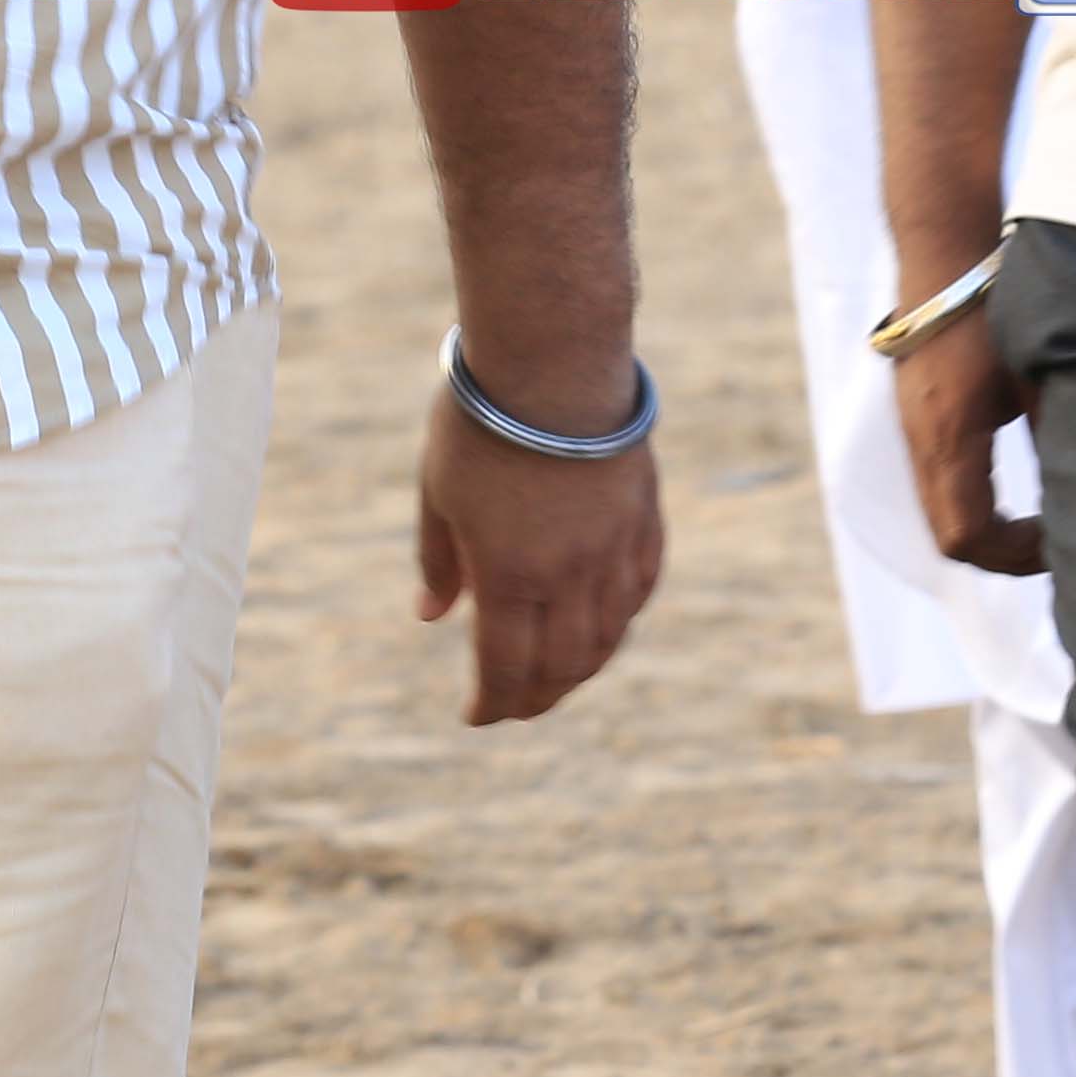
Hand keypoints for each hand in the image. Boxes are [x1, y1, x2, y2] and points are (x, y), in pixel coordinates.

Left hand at [412, 371, 662, 724]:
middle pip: (561, 667)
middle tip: (514, 707)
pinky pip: (637, 590)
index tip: (476, 716)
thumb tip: (432, 616)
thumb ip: (440, 561)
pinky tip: (602, 624)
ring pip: (607, 637)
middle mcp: (570, 576)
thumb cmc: (483, 422)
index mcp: (511, 575)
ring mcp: (614, 550)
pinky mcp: (643, 520)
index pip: (505, 669)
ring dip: (579, 669)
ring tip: (555, 677)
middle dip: (535, 699)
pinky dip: (618, 620)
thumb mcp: (438, 492)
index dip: (491, 704)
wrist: (556, 360)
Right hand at [889, 309, 1038, 573]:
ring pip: (940, 515)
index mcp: (952, 436)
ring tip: (1034, 525)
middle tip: (1050, 545)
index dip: (1014, 556)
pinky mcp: (914, 421)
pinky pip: (935, 489)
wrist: (943, 263)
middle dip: (1001, 554)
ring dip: (985, 531)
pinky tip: (1007, 493)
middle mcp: (922, 442)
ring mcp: (912, 433)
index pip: (969, 534)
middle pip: (949, 537)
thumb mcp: (1038, 375)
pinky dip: (971, 506)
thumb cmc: (993, 313)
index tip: (1056, 542)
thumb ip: (1059, 433)